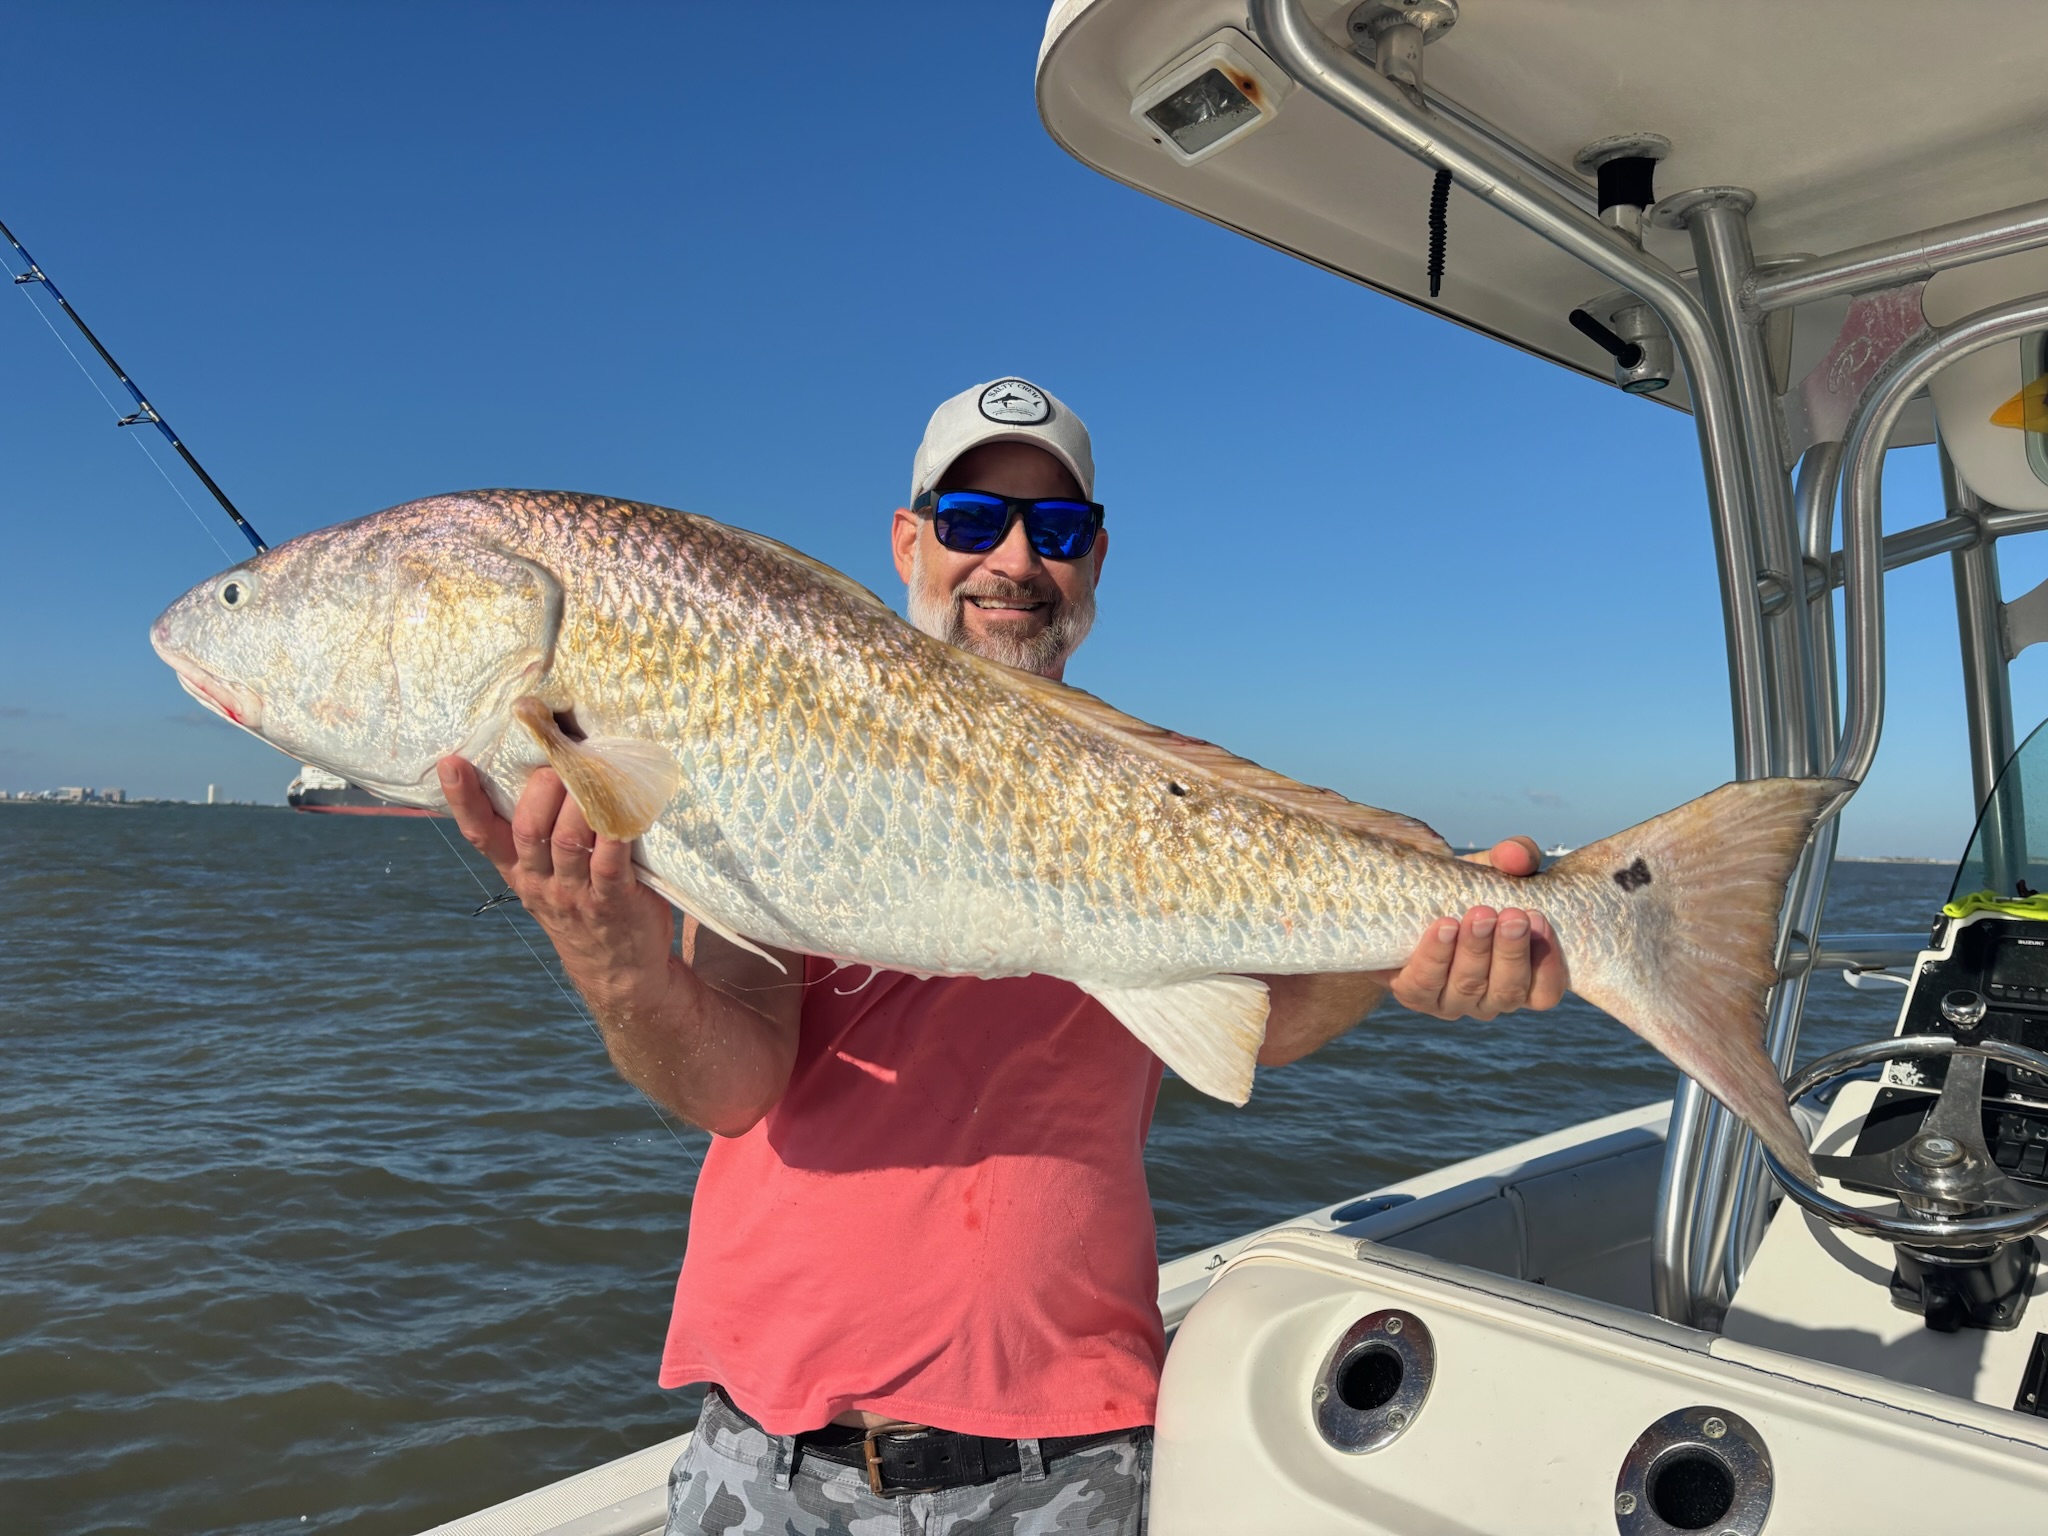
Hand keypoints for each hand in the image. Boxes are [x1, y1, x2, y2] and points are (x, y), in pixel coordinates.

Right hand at [438, 757, 675, 1017]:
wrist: (618, 973)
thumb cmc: (583, 908)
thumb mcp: (544, 879)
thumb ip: (536, 837)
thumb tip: (540, 769)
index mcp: (518, 871)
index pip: (482, 834)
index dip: (464, 800)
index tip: (451, 762)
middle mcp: (540, 881)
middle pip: (528, 830)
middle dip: (541, 791)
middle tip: (560, 763)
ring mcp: (575, 893)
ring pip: (568, 841)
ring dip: (580, 804)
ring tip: (596, 776)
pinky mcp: (614, 899)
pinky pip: (610, 861)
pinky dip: (616, 832)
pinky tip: (625, 809)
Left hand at [1373, 836, 1567, 1020]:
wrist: (1405, 904)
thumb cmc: (1465, 892)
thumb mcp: (1495, 870)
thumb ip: (1516, 857)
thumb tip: (1516, 856)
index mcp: (1521, 979)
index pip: (1545, 991)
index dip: (1548, 964)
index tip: (1540, 919)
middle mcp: (1491, 998)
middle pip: (1508, 990)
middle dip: (1511, 951)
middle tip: (1513, 915)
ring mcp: (1453, 1002)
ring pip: (1468, 986)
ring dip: (1476, 950)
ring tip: (1479, 914)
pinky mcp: (1415, 995)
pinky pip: (1425, 983)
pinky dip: (1436, 955)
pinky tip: (1444, 927)